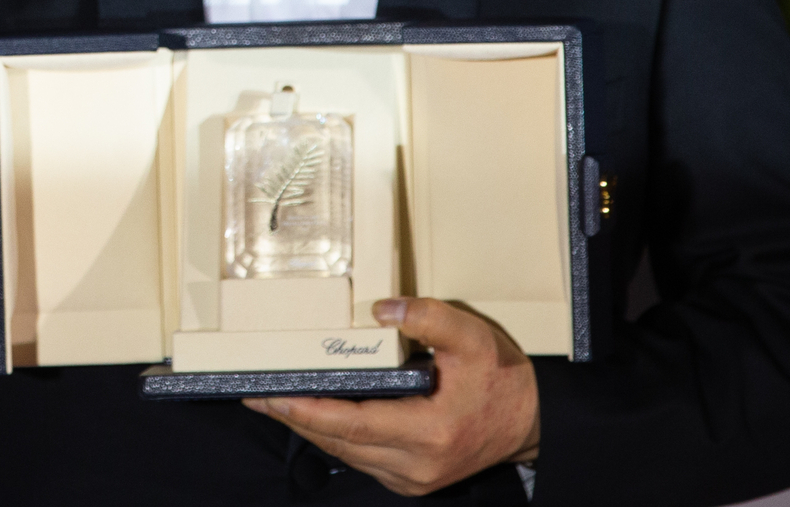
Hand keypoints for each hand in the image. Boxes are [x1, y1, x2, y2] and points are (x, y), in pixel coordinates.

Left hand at [244, 298, 540, 496]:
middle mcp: (415, 465)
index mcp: (428, 433)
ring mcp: (412, 478)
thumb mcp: (473, 338)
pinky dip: (336, 437)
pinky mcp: (411, 480)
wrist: (532, 423)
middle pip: (338, 444)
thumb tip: (380, 309)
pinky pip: (361, 459)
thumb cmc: (502, 382)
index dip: (307, 410)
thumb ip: (428, 317)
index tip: (272, 396)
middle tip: (257, 397)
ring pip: (346, 455)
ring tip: (276, 403)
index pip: (350, 424)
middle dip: (295, 419)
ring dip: (311, 429)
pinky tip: (316, 416)